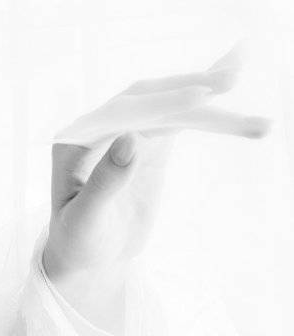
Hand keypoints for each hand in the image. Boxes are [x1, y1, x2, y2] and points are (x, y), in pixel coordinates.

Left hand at [41, 44, 272, 299]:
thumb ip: (104, 181)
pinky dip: (210, 114)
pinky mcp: (149, 145)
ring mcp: (127, 134)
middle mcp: (100, 127)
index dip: (161, 102)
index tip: (201, 96)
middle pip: (150, 99)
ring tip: (258, 117)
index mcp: (77, 138)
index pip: (123, 111)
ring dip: (212, 108)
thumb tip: (130, 137)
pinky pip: (180, 121)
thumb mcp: (85, 218)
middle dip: (191, 88)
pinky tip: (235, 103)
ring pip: (171, 110)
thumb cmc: (77, 241)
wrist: (86, 256)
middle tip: (232, 78)